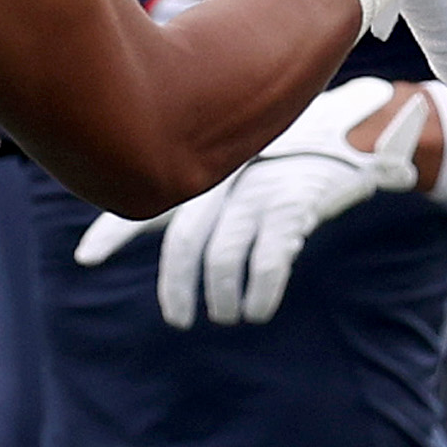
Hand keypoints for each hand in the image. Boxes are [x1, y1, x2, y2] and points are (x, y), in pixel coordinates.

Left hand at [75, 79, 427, 326]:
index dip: (115, 229)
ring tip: (228, 316)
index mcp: (209, 168)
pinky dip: (258, 291)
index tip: (85, 257)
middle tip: (179, 319)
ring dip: (219, 295)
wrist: (361, 128)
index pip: (153, 200)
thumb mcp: (246, 161)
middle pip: (184, 238)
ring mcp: (260, 188)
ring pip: (222, 254)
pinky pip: (268, 258)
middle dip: (177, 285)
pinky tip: (257, 310)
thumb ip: (208, 189)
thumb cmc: (296, 152)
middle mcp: (227, 176)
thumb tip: (165, 227)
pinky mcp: (296, 205)